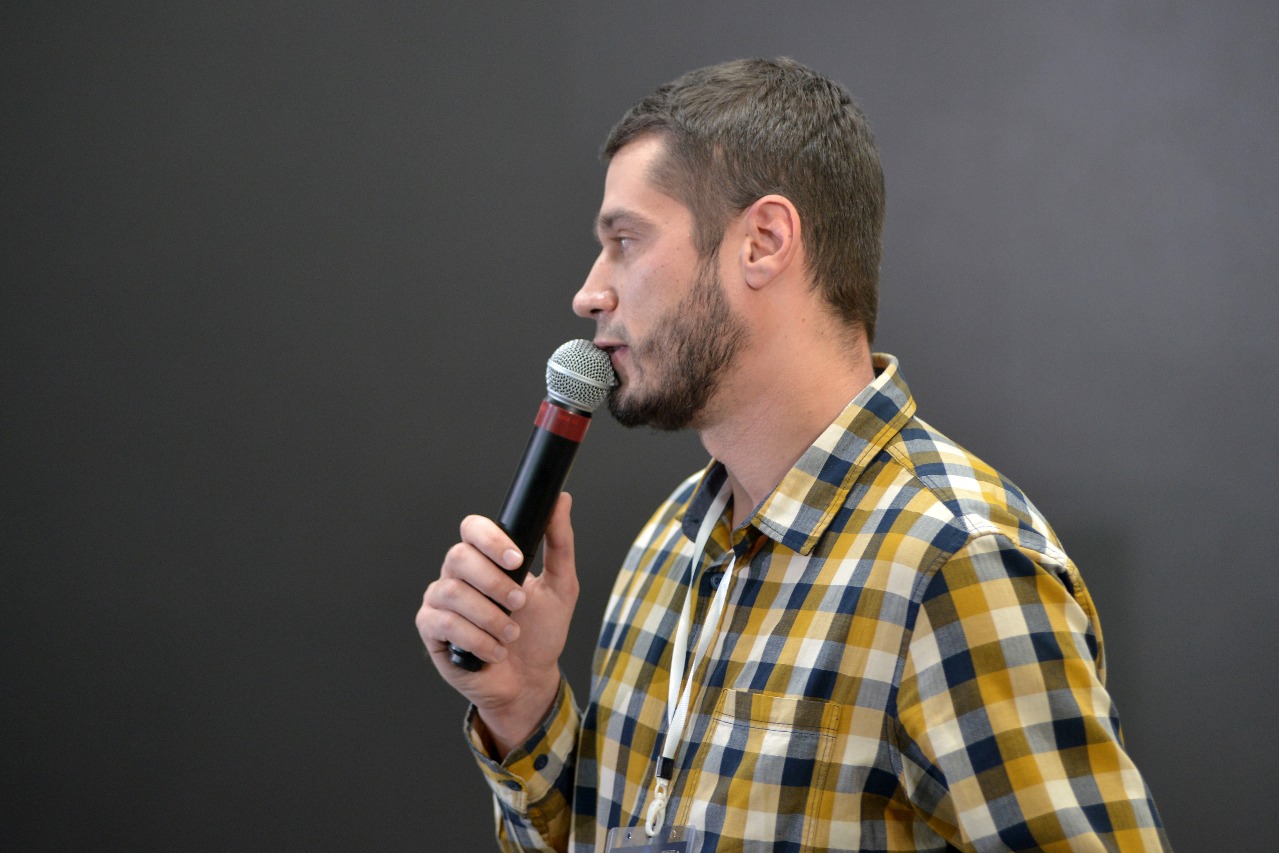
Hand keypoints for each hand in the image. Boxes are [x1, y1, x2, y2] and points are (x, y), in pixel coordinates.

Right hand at [416, 492, 578, 755]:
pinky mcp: (432, 629)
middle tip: (519, 602)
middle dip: (494, 582)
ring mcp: (441, 600)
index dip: (491, 539)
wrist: (530, 679)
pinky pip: (443, 623)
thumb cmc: (542, 632)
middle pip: (458, 557)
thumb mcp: (561, 586)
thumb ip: (559, 543)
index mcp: (485, 558)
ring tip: (512, 633)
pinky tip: (495, 650)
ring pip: (452, 592)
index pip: (473, 528)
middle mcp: (458, 574)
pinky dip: (476, 638)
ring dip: (489, 616)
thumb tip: (562, 500)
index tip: (517, 559)